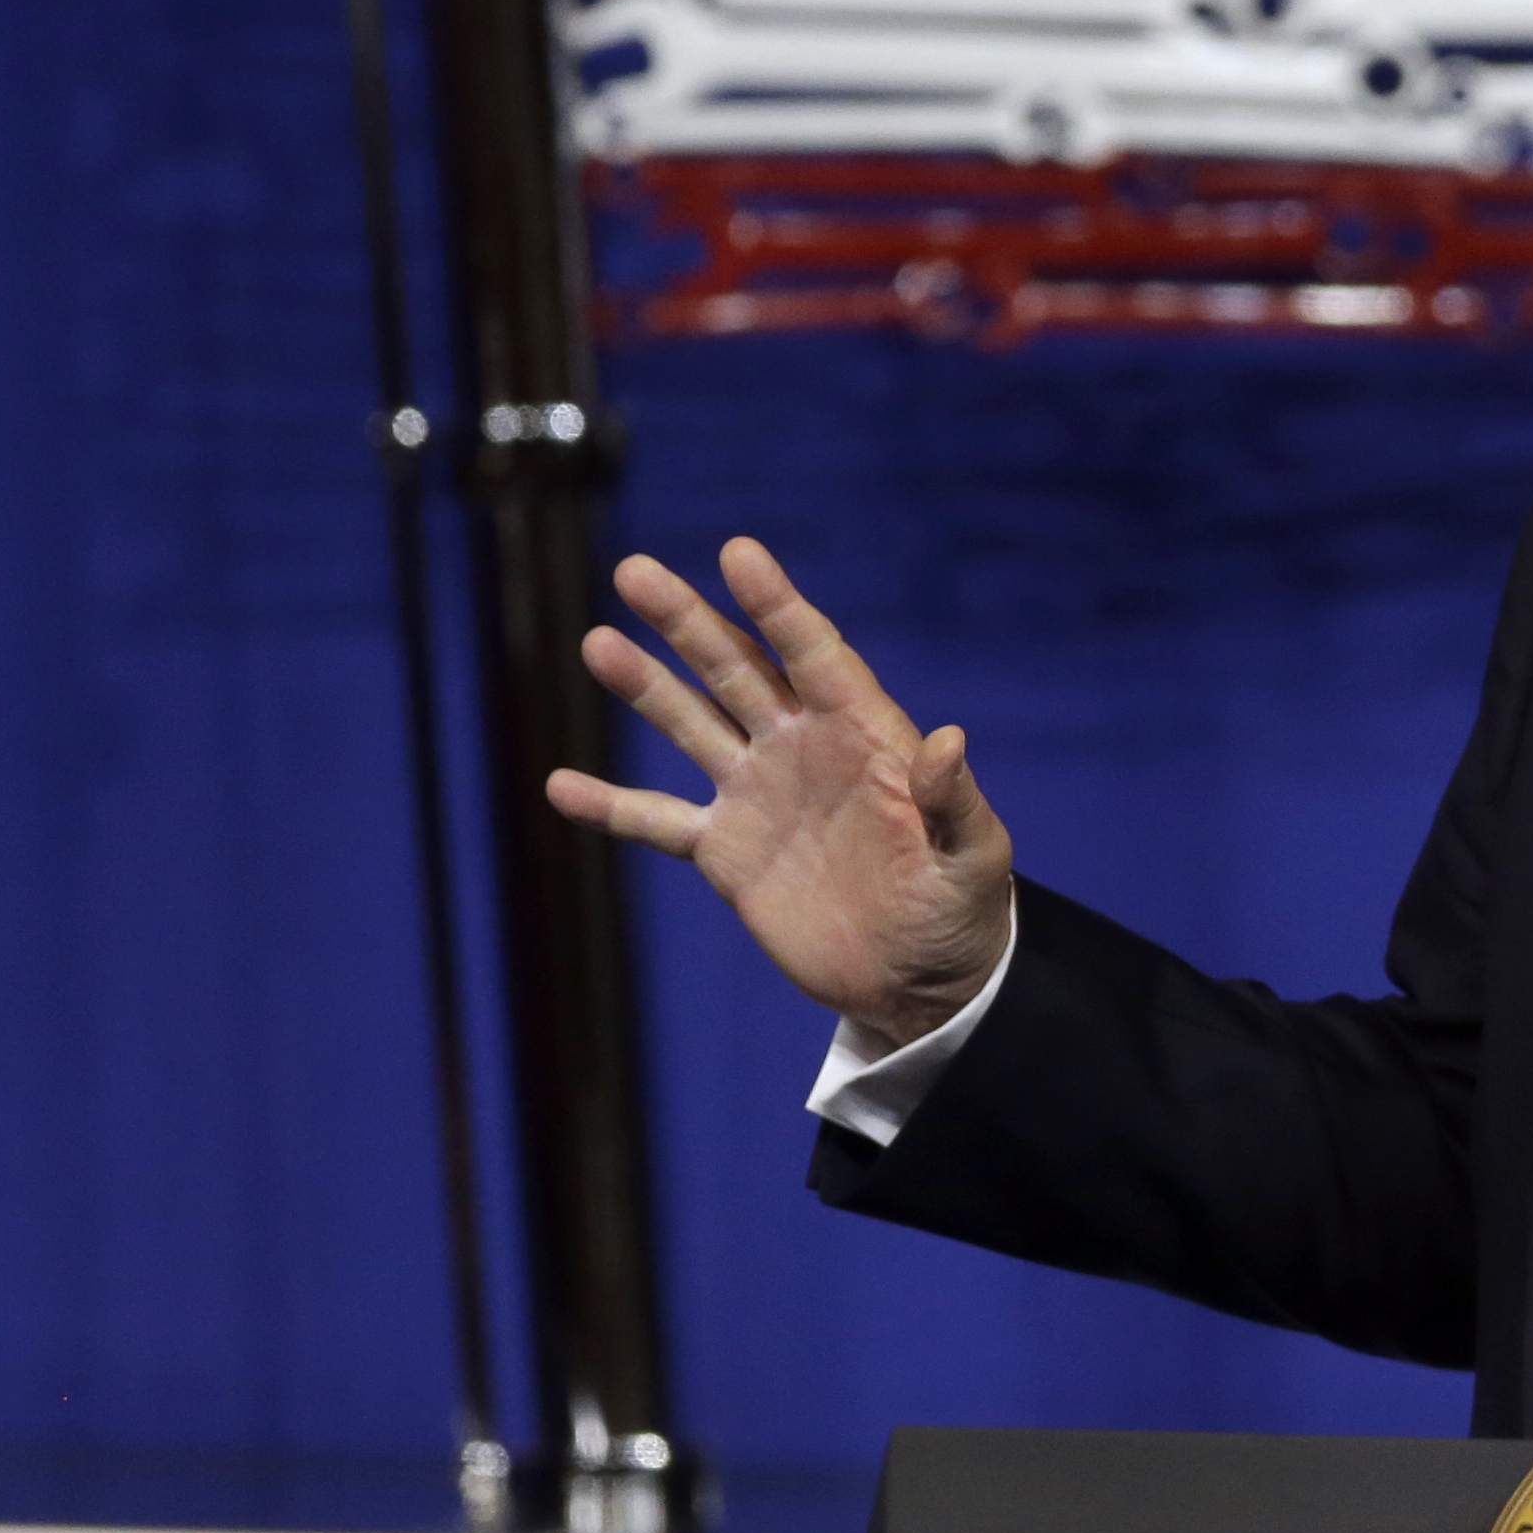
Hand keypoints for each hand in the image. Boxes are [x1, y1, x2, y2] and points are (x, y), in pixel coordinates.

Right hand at [545, 539, 1014, 1045]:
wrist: (919, 979)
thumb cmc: (962, 911)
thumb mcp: (972, 858)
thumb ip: (954, 802)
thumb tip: (948, 740)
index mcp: (864, 733)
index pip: (813, 652)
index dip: (775, 604)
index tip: (736, 553)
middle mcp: (802, 746)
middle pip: (735, 669)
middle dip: (687, 622)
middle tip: (635, 571)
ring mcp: (758, 794)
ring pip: (690, 724)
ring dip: (644, 686)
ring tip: (597, 642)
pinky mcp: (726, 850)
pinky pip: (658, 820)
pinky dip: (610, 806)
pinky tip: (560, 783)